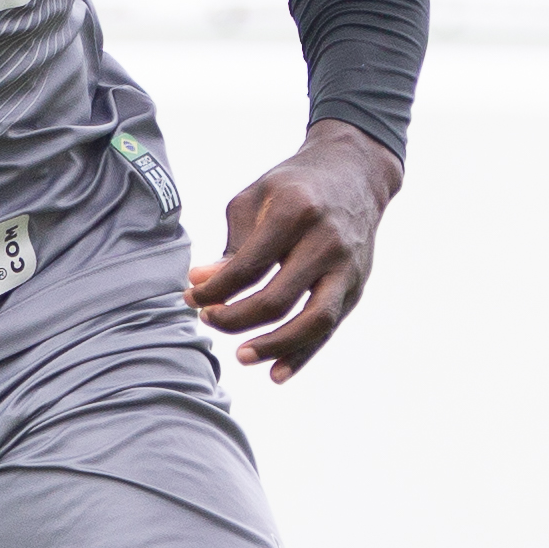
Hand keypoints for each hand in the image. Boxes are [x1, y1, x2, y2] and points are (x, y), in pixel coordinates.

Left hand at [190, 122, 404, 380]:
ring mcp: (347, 267)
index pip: (248, 267)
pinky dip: (303, 355)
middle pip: (277, 299)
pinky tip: (275, 374)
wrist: (355, 173)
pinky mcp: (357, 286)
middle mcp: (326, 241)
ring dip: (273, 346)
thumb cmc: (293, 187)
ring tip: (240, 356)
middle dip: (235, 318)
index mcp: (295, 212)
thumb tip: (203, 284)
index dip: (214, 289)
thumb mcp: (255, 198)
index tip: (191, 296)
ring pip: (312, 321)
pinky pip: (329, 329)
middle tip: (208, 319)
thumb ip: (232, 244)